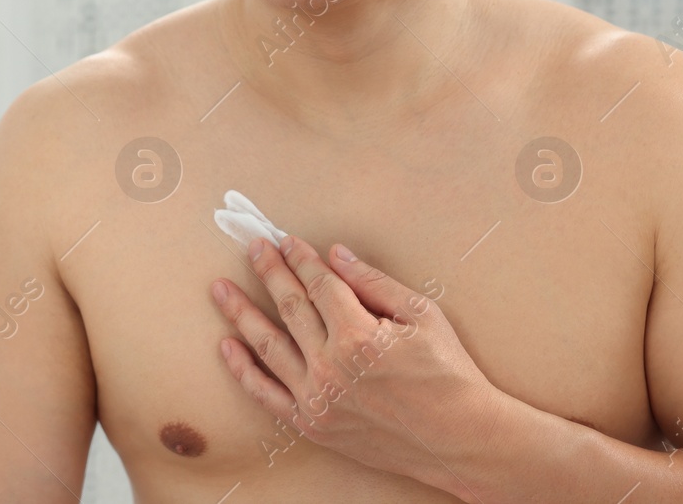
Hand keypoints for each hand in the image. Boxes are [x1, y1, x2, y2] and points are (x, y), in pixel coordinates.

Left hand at [211, 236, 503, 493]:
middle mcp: (331, 366)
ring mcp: (318, 398)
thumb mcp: (421, 315)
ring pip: (268, 346)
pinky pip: (266, 395)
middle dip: (270, 272)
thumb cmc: (449, 375)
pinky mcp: (313, 424)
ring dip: (241, 313)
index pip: (318, 285)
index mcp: (358, 335)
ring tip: (220, 289)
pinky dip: (243, 370)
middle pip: (290, 306)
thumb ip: (373, 282)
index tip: (286, 241)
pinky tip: (227, 346)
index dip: (301, 259)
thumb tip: (335, 254)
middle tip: (253, 248)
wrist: (462, 439)